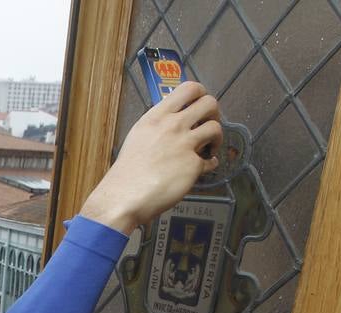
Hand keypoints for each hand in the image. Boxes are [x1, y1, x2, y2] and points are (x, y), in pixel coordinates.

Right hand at [79, 82, 222, 233]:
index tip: (199, 105)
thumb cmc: (126, 172)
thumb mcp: (138, 137)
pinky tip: (202, 168)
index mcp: (156, 117)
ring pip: (216, 128)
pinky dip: (210, 164)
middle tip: (208, 125)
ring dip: (217, 138)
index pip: (188, 88)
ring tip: (209, 148)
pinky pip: (211, 160)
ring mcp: (184, 145)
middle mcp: (172, 126)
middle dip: (214, 114)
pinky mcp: (193, 165)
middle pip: (209, 103)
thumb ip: (157, 126)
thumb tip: (174, 123)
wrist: (123, 197)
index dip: (200, 94)